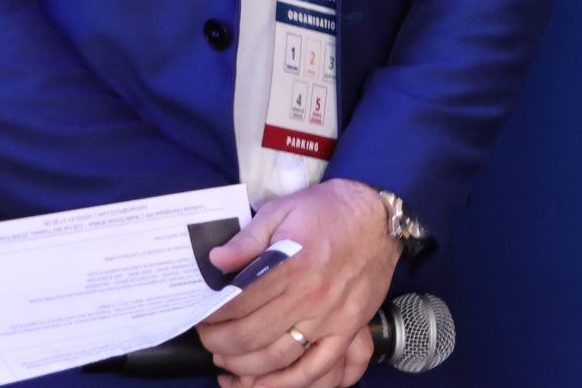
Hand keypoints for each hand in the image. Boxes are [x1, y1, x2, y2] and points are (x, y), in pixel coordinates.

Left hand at [196, 178, 400, 387]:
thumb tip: (215, 261)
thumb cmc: (328, 210)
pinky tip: (265, 382)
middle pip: (251, 335)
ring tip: (228, 360)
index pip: (238, 304)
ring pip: (278, 357)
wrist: (380, 215)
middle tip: (208, 339)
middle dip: (219, 344)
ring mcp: (330, 317)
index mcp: (291, 264)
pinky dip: (288, 382)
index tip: (202, 316)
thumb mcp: (282, 210)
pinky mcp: (348, 328)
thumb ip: (247, 238)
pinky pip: (317, 367)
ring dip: (244, 366)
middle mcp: (310, 296)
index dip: (212, 316)